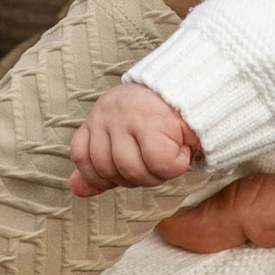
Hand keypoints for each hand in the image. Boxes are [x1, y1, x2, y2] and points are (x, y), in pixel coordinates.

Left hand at [71, 79, 200, 197]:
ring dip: (158, 173)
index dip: (101, 174)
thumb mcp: (125, 140)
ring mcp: (129, 116)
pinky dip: (176, 165)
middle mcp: (108, 112)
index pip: (82, 156)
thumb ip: (101, 166)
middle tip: (156, 159)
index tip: (124, 172)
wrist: (197, 84)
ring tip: (171, 153)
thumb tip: (77, 189)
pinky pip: (160, 164)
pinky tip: (182, 148)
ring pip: (133, 171)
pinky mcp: (156, 120)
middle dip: (137, 176)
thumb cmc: (162, 116)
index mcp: (99, 116)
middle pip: (109, 170)